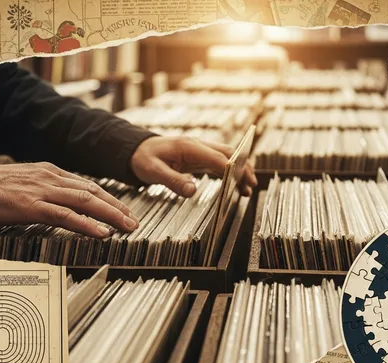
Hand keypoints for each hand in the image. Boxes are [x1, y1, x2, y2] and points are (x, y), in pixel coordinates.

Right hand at [0, 162, 137, 237]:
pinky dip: (87, 224)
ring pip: (85, 202)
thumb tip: (61, 205)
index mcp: (48, 172)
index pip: (87, 185)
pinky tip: (101, 233)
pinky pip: (65, 216)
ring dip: (110, 216)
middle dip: (117, 208)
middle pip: (93, 192)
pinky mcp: (31, 206)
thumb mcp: (23, 184)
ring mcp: (41, 191)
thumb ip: (44, 191)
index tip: (124, 211)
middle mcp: (49, 178)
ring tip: (127, 228)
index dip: (109, 199)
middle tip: (134, 222)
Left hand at [130, 136, 256, 196]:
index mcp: (189, 146)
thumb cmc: (143, 159)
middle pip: (227, 154)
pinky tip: (235, 184)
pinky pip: (219, 162)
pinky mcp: (198, 156)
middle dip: (242, 168)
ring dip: (239, 171)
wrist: (136, 150)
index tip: (241, 180)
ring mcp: (199, 150)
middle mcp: (197, 145)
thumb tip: (192, 191)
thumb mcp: (153, 172)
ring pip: (226, 157)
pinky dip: (229, 172)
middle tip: (251, 185)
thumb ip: (173, 181)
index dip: (231, 168)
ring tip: (248, 188)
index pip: (216, 157)